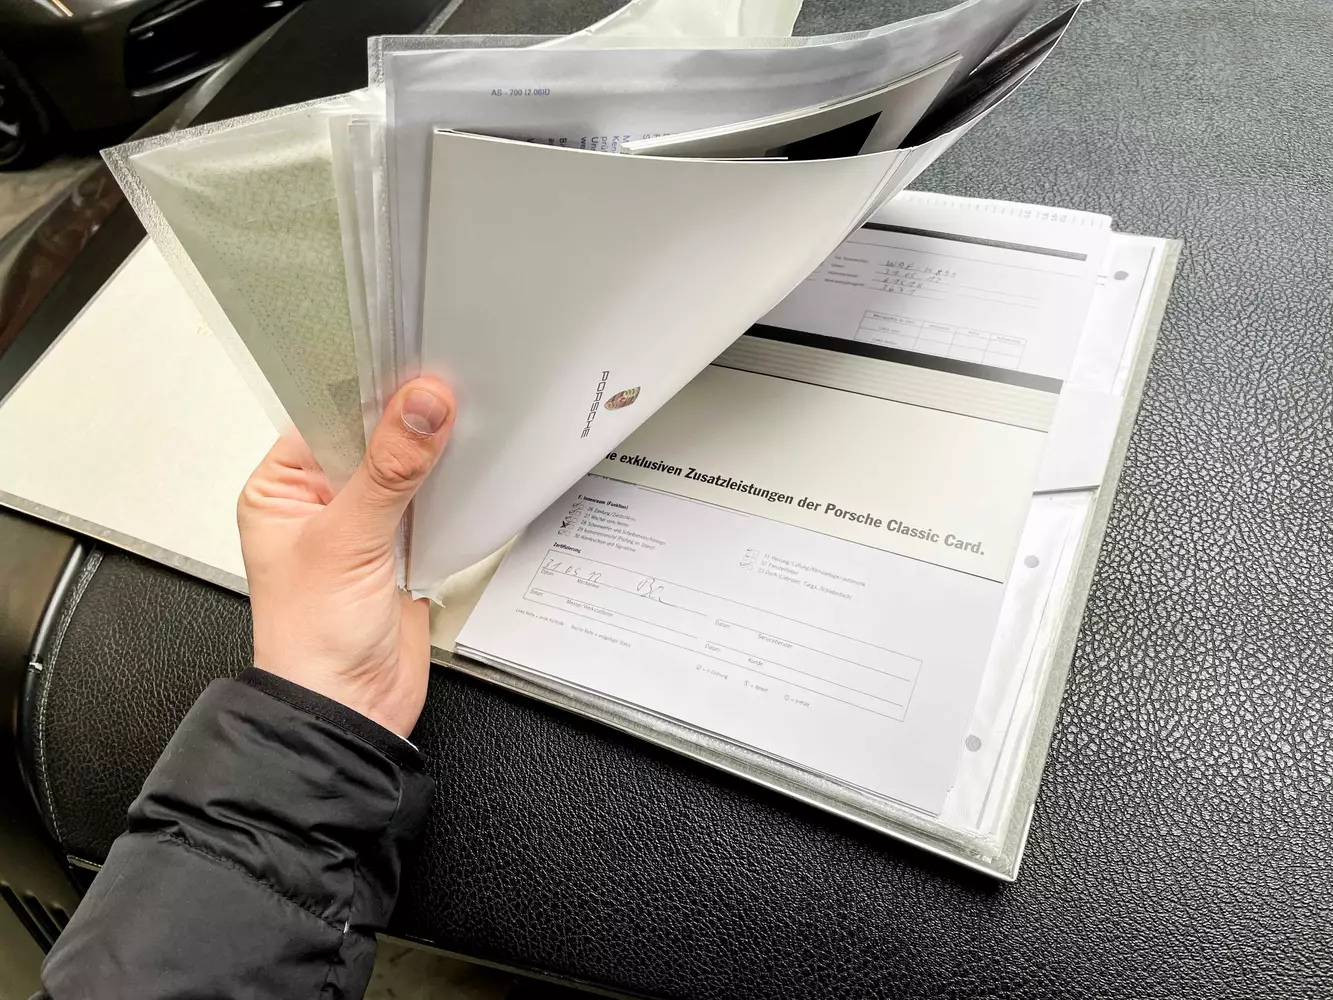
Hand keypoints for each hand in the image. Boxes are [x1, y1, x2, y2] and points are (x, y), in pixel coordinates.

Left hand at [237, 378, 454, 735]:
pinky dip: (450, 490)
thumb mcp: (348, 541)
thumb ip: (390, 470)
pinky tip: (468, 472)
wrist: (352, 710)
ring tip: (464, 427)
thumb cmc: (311, 640)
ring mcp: (362, 525)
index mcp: (280, 490)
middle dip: (409, 423)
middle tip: (449, 394)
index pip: (326, 416)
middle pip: (370, 439)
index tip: (414, 373)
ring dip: (433, 457)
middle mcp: (318, 503)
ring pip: (404, 469)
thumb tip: (420, 406)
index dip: (369, 393)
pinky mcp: (401, 548)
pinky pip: (430, 502)